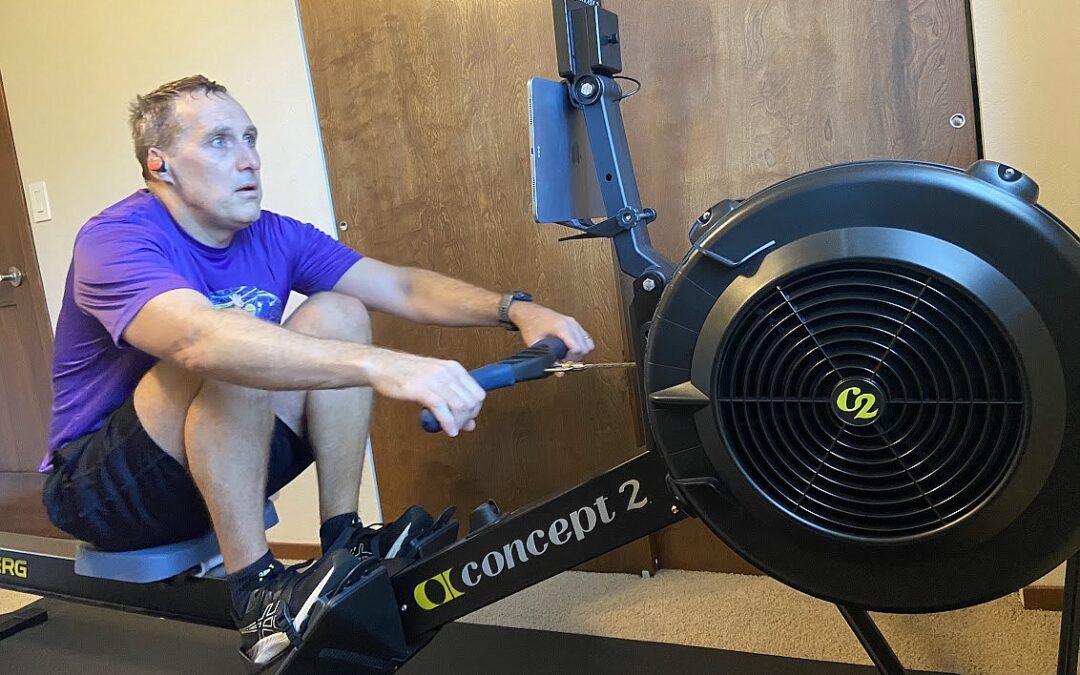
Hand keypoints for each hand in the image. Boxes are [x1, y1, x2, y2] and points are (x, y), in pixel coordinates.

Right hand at [365, 349, 485, 436]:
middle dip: (467, 419)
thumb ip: (453, 400)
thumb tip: (470, 423)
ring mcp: (435, 379)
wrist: (382, 365)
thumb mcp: (435, 383)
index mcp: (454, 368)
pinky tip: (448, 430)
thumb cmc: (407, 374)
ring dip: (458, 423)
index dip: (475, 411)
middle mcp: (448, 372)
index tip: (466, 419)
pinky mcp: (421, 389)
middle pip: (471, 402)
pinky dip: (448, 423)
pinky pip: (442, 409)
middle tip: (456, 426)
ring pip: (460, 406)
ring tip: (451, 429)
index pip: (478, 394)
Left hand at [508, 303, 594, 360]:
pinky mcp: (574, 324)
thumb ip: (547, 359)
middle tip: (565, 362)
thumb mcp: (535, 344)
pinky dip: (582, 346)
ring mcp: (574, 323)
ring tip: (568, 357)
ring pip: (588, 343)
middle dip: (576, 358)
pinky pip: (586, 338)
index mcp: (562, 327)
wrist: (529, 312)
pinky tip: (571, 351)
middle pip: (585, 347)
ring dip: (580, 353)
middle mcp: (571, 324)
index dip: (572, 360)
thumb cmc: (531, 324)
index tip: (564, 364)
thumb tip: (558, 372)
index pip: (577, 348)